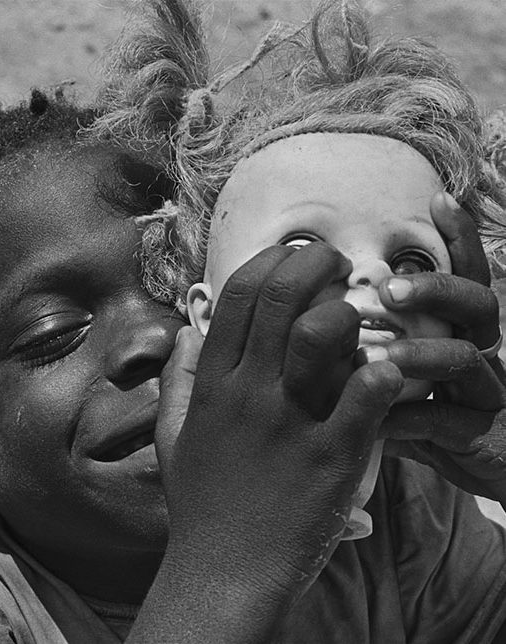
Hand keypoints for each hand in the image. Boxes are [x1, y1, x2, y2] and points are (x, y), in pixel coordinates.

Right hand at [149, 244, 402, 642]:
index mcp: (213, 385)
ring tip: (358, 318)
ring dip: (345, 313)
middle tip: (336, 263)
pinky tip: (387, 370)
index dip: (269, 261)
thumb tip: (186, 331)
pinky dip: (381, 375)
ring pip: (320, 335)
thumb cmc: (202, 502)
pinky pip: (362, 399)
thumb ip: (176, 379)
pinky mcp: (330, 457)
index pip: (239, 296)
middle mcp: (249, 393)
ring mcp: (289, 423)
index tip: (292, 256)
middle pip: (281, 298)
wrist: (224, 570)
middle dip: (314, 263)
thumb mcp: (173, 436)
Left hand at [365, 192, 505, 500]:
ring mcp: (486, 390)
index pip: (469, 271)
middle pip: (478, 304)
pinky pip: (450, 422)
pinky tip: (377, 420)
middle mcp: (481, 347)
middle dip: (435, 290)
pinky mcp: (480, 433)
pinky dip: (410, 418)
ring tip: (376, 356)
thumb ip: (374, 331)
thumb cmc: (413, 398)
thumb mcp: (399, 359)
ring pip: (467, 359)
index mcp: (459, 325)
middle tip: (389, 289)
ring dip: (420, 354)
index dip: (461, 236)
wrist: (456, 462)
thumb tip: (318, 295)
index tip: (438, 199)